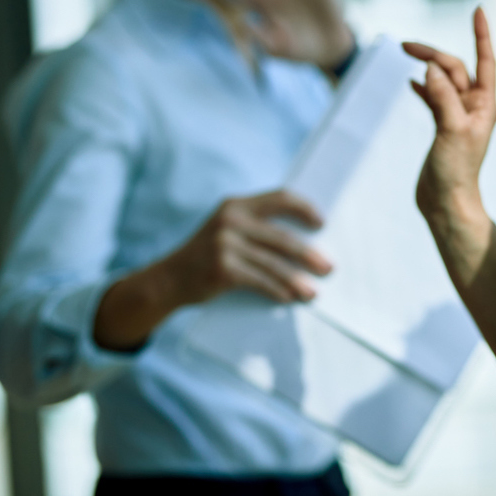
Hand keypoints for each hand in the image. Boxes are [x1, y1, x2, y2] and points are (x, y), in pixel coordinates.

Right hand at [162, 190, 331, 304]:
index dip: (305, 209)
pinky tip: (289, 298)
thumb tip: (306, 243)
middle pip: (282, 237)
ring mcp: (225, 244)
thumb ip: (256, 227)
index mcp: (236, 204)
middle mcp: (231, 220)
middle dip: (309, 255)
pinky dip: (278, 291)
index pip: (280, 197)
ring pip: (274, 263)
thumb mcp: (226, 229)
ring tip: (312, 292)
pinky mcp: (222, 269)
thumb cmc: (207, 255)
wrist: (167, 279)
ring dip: (297, 280)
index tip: (322, 223)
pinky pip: (260, 281)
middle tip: (328, 268)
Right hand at [403, 7, 495, 231]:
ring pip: (443, 81)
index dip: (482, 35)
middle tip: (405, 46)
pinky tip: (411, 82)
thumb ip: (443, 98)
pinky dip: (423, 86)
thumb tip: (432, 69)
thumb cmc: (456, 171)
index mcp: (484, 105)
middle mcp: (473, 108)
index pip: (486, 61)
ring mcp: (457, 117)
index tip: (478, 10)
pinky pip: (434, 98)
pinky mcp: (442, 128)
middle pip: (456, 69)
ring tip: (406, 53)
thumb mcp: (451, 130)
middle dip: (434, 54)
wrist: (447, 204)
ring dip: (427, 66)